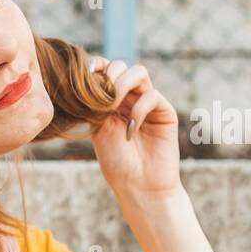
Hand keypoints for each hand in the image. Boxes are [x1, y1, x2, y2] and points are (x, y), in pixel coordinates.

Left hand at [88, 56, 181, 199]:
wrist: (139, 185)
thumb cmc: (116, 162)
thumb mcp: (98, 128)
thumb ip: (96, 102)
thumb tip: (88, 75)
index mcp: (111, 101)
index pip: (105, 70)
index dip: (96, 66)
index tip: (85, 74)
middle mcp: (130, 98)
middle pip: (121, 66)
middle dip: (109, 75)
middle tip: (101, 96)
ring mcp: (148, 103)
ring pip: (138, 72)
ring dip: (122, 84)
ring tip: (113, 106)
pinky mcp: (165, 112)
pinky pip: (151, 95)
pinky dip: (138, 109)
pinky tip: (131, 129)